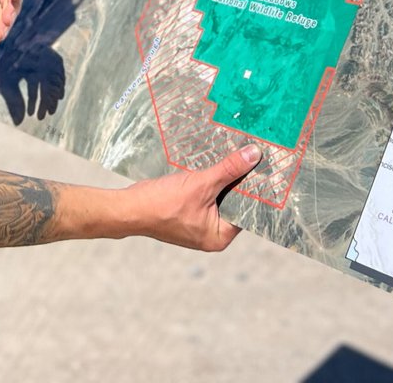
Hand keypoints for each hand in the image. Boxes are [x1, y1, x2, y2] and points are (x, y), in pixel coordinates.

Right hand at [125, 144, 261, 250]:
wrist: (128, 208)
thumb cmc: (163, 204)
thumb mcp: (201, 183)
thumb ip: (229, 169)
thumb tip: (254, 155)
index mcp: (220, 237)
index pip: (247, 210)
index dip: (255, 188)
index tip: (264, 167)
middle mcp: (211, 234)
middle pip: (234, 203)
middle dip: (238, 181)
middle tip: (251, 156)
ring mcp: (198, 225)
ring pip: (218, 197)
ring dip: (222, 178)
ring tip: (234, 156)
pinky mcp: (187, 214)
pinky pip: (205, 196)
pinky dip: (208, 181)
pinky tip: (212, 163)